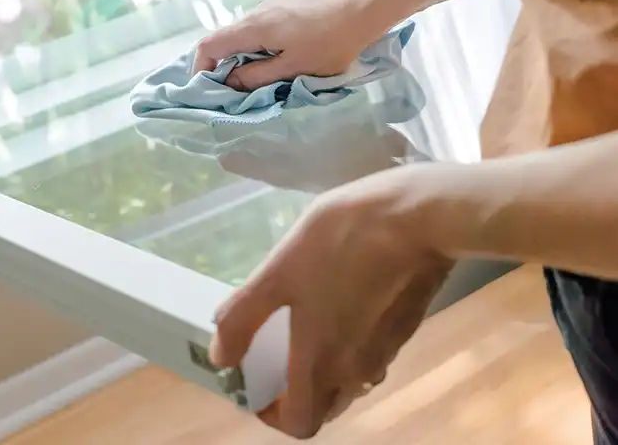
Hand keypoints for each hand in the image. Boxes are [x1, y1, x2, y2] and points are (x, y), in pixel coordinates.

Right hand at [193, 0, 379, 90]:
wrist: (361, 9)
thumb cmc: (329, 43)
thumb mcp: (292, 69)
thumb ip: (257, 77)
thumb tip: (229, 81)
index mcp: (252, 28)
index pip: (209, 45)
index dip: (201, 68)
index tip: (209, 91)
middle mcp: (255, 14)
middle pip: (224, 41)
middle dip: (222, 68)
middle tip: (234, 93)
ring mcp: (270, 9)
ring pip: (243, 37)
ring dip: (242, 60)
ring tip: (256, 83)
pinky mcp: (284, 9)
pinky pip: (259, 32)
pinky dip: (256, 50)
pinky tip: (275, 63)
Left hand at [209, 163, 455, 438]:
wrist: (416, 215)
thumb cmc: (341, 242)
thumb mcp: (279, 271)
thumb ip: (244, 316)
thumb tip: (221, 357)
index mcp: (323, 363)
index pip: (298, 423)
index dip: (271, 414)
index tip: (258, 386)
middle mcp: (358, 370)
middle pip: (325, 406)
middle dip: (298, 394)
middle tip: (279, 359)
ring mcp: (387, 349)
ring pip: (350, 382)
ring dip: (324, 371)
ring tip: (305, 328)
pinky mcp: (405, 325)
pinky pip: (370, 355)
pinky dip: (348, 349)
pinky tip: (340, 304)